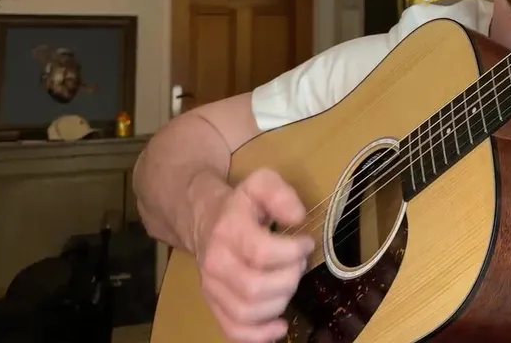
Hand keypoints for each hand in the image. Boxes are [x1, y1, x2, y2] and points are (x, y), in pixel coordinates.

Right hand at [194, 168, 314, 342]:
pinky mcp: (214, 304)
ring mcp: (211, 287)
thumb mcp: (261, 183)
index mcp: (228, 231)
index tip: (306, 243)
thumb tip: (298, 217)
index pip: (261, 252)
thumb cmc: (242, 205)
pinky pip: (233, 330)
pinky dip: (260, 335)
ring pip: (247, 311)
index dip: (292, 252)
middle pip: (255, 287)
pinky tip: (280, 325)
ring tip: (289, 282)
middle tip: (299, 264)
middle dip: (289, 278)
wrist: (204, 219)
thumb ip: (281, 194)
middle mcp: (215, 262)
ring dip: (280, 302)